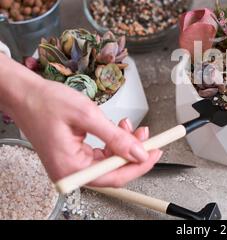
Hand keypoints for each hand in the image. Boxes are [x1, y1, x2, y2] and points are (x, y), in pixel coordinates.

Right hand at [0, 54, 161, 186]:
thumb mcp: (87, 116)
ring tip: (133, 127)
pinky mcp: (74, 155)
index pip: (113, 177)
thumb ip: (115, 137)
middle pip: (113, 171)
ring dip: (124, 145)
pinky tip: (119, 128)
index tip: (155, 152)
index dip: (139, 166)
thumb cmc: (46, 102)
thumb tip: (138, 153)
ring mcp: (72, 164)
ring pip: (109, 161)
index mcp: (71, 167)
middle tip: (148, 137)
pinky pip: (101, 154)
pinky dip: (113, 142)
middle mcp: (71, 171)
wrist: (25, 94)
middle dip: (133, 153)